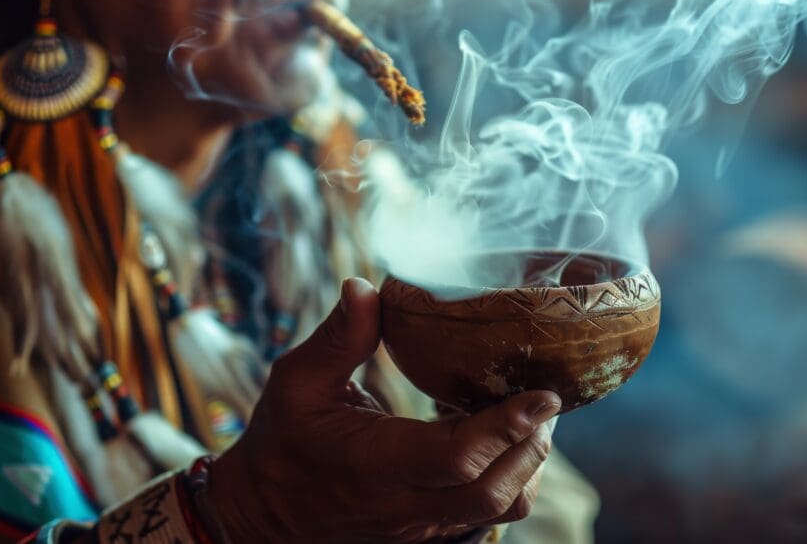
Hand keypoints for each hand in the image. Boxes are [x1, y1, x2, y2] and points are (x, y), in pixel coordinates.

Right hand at [206, 278, 559, 542]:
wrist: (260, 515)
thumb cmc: (280, 442)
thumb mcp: (296, 381)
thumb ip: (339, 337)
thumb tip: (366, 286)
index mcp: (373, 464)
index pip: (457, 457)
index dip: (508, 428)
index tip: (544, 396)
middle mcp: (403, 504)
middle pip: (495, 491)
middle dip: (533, 445)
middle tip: (545, 400)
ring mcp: (417, 526)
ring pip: (498, 510)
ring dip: (526, 467)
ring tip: (528, 421)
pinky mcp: (424, 533)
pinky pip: (482, 517)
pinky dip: (506, 481)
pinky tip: (497, 441)